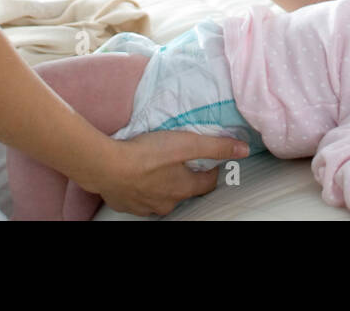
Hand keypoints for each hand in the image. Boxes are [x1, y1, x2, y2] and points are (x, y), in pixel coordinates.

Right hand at [92, 131, 248, 216]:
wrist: (106, 166)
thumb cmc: (147, 154)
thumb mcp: (187, 143)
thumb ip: (216, 147)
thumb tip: (243, 149)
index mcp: (184, 188)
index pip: (208, 183)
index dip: (211, 170)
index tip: (208, 159)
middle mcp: (167, 203)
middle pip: (184, 191)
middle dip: (185, 177)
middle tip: (179, 159)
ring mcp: (146, 206)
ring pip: (162, 196)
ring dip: (163, 184)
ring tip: (157, 166)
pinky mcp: (127, 204)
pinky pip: (141, 198)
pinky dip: (142, 188)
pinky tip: (137, 175)